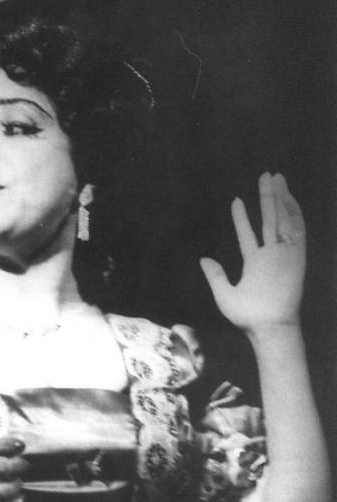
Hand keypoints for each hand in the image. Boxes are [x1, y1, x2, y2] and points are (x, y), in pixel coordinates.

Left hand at [200, 172, 305, 333]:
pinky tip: (287, 197)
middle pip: (269, 219)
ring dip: (280, 199)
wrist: (268, 326)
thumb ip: (215, 276)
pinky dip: (293, 212)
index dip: (241, 217)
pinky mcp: (296, 256)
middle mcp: (271, 255)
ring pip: (282, 219)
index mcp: (255, 263)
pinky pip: (297, 230)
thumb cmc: (248, 317)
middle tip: (266, 175)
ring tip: (275, 177)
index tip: (236, 199)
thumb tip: (204, 259)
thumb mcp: (224, 295)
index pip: (247, 234)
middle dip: (267, 197)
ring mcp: (284, 254)